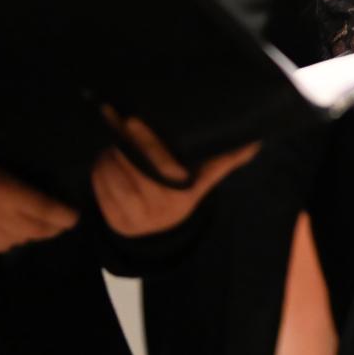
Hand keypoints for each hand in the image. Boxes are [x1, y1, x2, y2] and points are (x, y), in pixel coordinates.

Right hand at [0, 138, 77, 254]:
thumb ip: (17, 175)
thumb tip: (40, 181)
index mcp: (7, 192)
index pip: (48, 211)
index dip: (65, 216)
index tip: (74, 215)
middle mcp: (0, 217)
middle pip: (38, 230)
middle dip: (53, 227)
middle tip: (61, 220)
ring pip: (21, 240)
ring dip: (31, 233)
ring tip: (36, 223)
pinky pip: (1, 247)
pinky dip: (10, 239)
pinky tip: (10, 229)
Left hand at [91, 109, 259, 237]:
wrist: (160, 235)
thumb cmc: (183, 194)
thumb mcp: (204, 180)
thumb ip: (225, 159)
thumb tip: (255, 142)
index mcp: (181, 191)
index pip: (160, 163)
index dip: (145, 141)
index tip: (130, 119)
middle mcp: (158, 206)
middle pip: (131, 167)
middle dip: (121, 145)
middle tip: (117, 125)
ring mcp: (134, 216)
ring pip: (111, 177)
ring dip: (106, 157)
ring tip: (111, 144)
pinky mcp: (113, 219)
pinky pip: (98, 190)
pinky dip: (98, 173)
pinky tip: (104, 163)